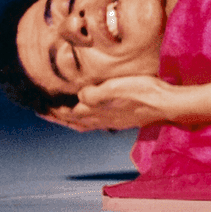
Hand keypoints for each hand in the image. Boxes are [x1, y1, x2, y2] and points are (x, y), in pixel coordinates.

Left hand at [58, 75, 183, 131]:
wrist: (168, 103)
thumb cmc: (143, 92)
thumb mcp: (115, 88)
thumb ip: (94, 93)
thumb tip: (79, 96)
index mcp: (99, 112)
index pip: (71, 114)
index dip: (56, 111)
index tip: (42, 108)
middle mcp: (104, 119)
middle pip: (77, 121)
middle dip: (62, 118)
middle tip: (48, 113)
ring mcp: (116, 121)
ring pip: (88, 123)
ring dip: (75, 120)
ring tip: (67, 116)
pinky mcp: (126, 118)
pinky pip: (100, 122)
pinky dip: (90, 119)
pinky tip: (95, 114)